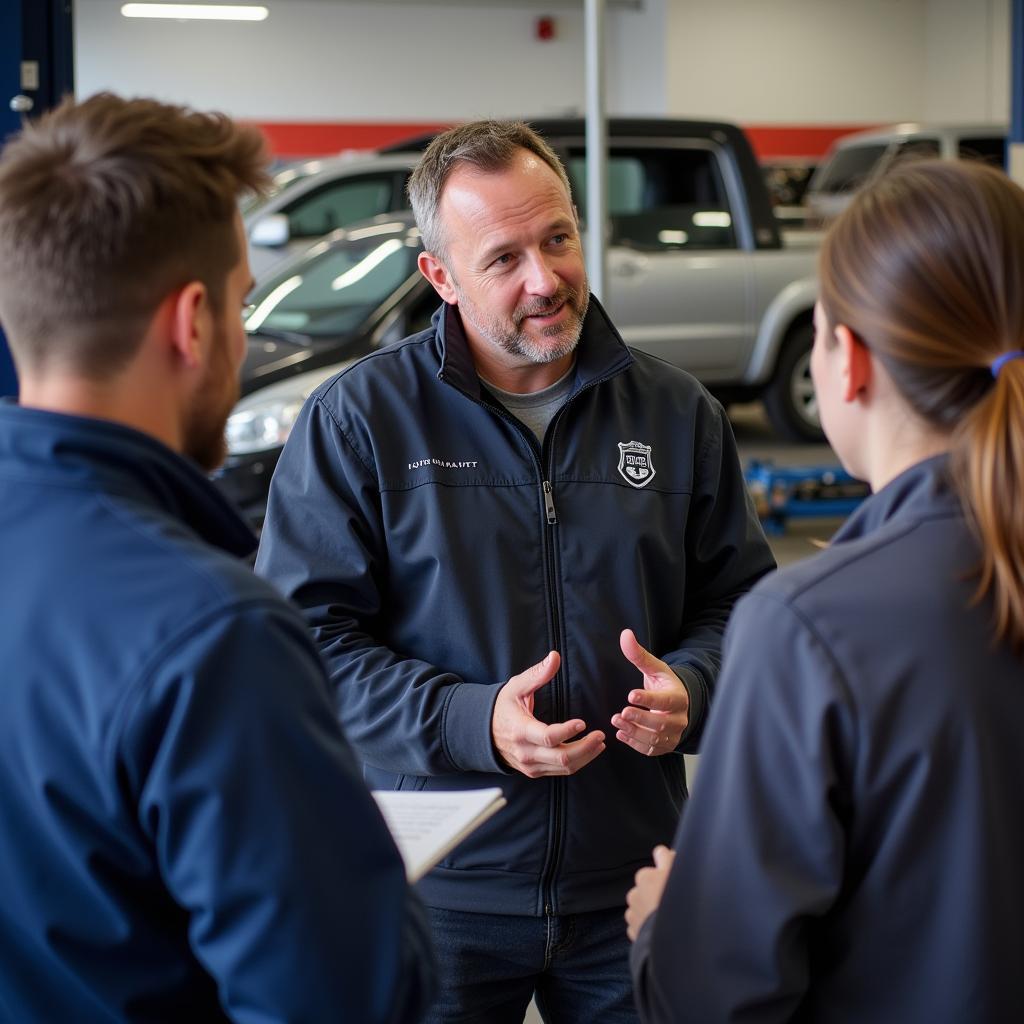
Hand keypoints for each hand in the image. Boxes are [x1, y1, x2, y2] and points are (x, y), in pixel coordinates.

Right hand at [492, 651, 605, 777]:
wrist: (483, 732)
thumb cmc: (502, 707)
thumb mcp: (516, 687)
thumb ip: (537, 674)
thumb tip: (555, 657)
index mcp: (520, 730)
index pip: (548, 737)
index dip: (568, 731)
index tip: (583, 723)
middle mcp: (526, 752)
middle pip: (561, 757)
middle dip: (585, 747)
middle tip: (600, 735)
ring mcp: (530, 765)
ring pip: (564, 767)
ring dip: (586, 756)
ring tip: (599, 743)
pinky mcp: (535, 771)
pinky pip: (560, 771)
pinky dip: (578, 762)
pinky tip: (589, 751)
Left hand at [611, 629, 688, 756]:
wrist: (677, 704)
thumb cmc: (664, 684)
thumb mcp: (654, 668)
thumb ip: (638, 654)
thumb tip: (625, 634)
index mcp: (679, 697)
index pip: (666, 700)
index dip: (649, 699)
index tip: (631, 695)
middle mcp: (679, 718)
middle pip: (661, 723)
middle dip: (640, 719)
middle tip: (620, 713)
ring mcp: (673, 735)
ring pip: (655, 738)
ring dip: (634, 732)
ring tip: (616, 721)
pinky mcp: (665, 746)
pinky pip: (650, 749)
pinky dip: (634, 743)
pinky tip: (621, 734)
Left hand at [625, 845, 674, 940]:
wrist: (672, 939)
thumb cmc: (678, 904)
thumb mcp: (677, 873)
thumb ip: (668, 859)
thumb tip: (661, 851)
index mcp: (645, 877)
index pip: (654, 870)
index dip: (665, 875)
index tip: (672, 882)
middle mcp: (635, 893)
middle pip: (648, 889)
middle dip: (657, 893)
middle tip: (673, 903)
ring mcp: (633, 914)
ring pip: (643, 907)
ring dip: (651, 911)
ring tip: (667, 919)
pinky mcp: (633, 932)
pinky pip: (641, 925)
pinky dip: (648, 927)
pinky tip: (661, 930)